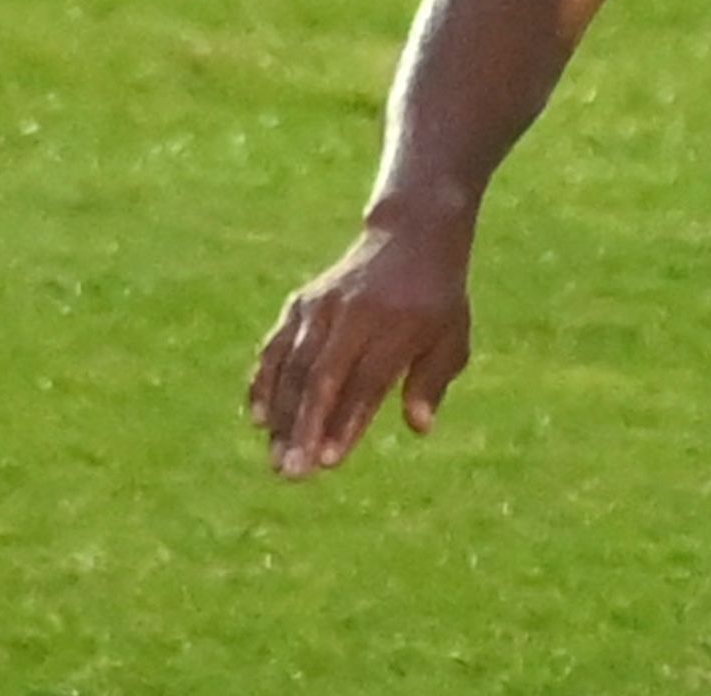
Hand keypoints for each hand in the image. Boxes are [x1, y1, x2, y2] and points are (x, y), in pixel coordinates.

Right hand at [247, 207, 475, 477]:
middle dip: (305, 427)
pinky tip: (259, 419)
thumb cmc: (436, 301)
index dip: (347, 421)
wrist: (411, 238)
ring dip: (282, 415)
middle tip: (292, 473)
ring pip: (294, 366)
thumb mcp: (452, 336)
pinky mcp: (301, 303)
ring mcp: (323, 307)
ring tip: (276, 459)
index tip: (330, 461)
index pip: (367, 381)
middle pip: (323, 377)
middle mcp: (355, 314)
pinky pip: (276, 346)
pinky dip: (265, 382)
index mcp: (398, 325)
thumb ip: (433, 381)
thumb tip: (419, 427)